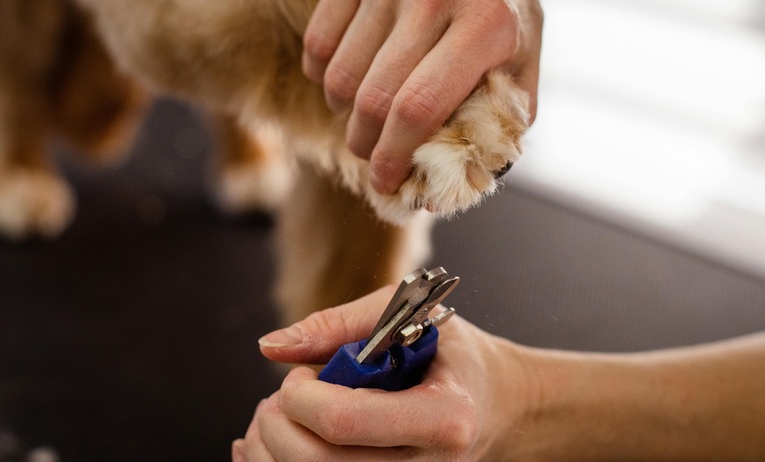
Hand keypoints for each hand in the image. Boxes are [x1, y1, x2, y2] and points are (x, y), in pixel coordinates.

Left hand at [233, 285, 530, 460]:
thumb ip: (339, 325)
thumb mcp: (410, 317)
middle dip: (277, 423)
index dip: (301, 396)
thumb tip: (272, 347)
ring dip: (270, 447)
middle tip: (282, 396)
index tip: (300, 374)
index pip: (345, 422)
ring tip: (283, 416)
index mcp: (444, 418)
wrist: (494, 405)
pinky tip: (277, 442)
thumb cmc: (449, 356)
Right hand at [303, 0, 550, 194]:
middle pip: (374, 98)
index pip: (418, 108)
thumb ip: (490, 134)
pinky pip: (318, 43)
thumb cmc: (503, 26)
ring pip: (339, 76)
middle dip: (367, 145)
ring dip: (346, 113)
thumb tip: (437, 190)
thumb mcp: (520, 78)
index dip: (394, 157)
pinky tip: (354, 76)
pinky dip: (325, 76)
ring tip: (370, 112)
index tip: (385, 183)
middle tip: (374, 156)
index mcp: (486, 23)